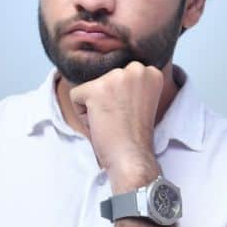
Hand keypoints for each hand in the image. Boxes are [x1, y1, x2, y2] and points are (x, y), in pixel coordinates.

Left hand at [68, 62, 163, 187]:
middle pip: (105, 79)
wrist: (133, 157)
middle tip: (121, 119)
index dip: (121, 98)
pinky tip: (100, 123)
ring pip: (91, 87)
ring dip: (95, 106)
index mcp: (150, 72)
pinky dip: (82, 114)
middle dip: (107, 99)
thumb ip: (130, 85)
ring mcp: (116, 77)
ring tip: (112, 122)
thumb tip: (109, 77)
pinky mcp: (96, 89)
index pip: (119, 76)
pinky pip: (76, 96)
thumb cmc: (135, 135)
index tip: (131, 113)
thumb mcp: (141, 100)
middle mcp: (136, 69)